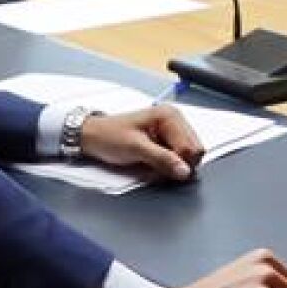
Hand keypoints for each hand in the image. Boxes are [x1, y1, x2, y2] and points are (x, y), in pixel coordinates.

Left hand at [80, 106, 201, 180]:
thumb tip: (185, 171)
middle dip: (177, 165)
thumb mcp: (135, 148)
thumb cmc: (109, 136)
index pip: (192, 147)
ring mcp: (171, 130)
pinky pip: (178, 158)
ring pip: (187, 157)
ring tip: (152, 165)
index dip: (179, 164)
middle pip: (194, 152)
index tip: (162, 171)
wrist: (92, 137)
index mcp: (169, 116)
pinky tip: (152, 164)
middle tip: (155, 168)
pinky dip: (167, 166)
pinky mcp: (166, 140)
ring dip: (172, 167)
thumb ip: (162, 159)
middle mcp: (174, 120)